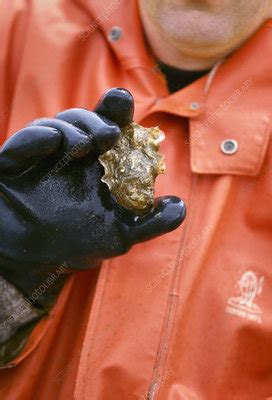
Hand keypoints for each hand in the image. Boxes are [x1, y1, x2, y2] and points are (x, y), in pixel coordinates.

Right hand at [0, 88, 185, 301]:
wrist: (33, 260)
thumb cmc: (77, 242)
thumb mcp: (120, 235)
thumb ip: (149, 223)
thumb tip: (180, 206)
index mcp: (97, 163)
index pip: (110, 129)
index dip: (118, 113)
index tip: (125, 105)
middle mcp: (71, 154)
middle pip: (85, 120)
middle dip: (98, 118)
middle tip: (110, 133)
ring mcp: (43, 156)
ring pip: (57, 125)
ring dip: (74, 129)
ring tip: (86, 145)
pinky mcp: (14, 162)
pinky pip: (23, 143)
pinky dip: (36, 138)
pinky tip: (52, 141)